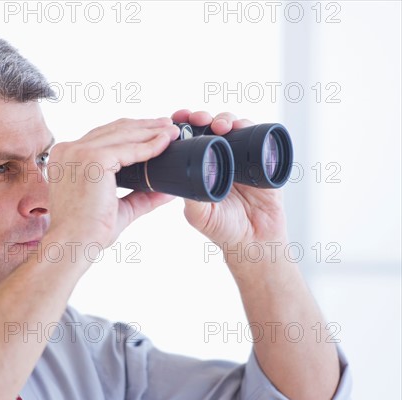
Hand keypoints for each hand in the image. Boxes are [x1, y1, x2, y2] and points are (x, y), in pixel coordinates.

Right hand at [46, 117, 178, 249]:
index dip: (129, 132)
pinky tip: (165, 143)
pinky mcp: (93, 158)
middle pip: (113, 130)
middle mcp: (69, 150)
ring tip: (172, 131)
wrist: (75, 243)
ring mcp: (79, 152)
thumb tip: (167, 191)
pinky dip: (149, 146)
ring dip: (150, 131)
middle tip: (167, 125)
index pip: (102, 136)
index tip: (152, 131)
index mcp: (67, 158)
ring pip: (122, 135)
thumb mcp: (118, 207)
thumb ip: (141, 196)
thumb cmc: (89, 231)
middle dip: (143, 126)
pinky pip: (128, 149)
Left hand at [172, 109, 288, 253]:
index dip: (184, 124)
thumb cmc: (223, 230)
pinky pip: (260, 137)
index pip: (190, 138)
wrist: (255, 241)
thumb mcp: (199, 215)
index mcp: (201, 166)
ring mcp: (243, 157)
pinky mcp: (264, 160)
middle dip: (203, 117)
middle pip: (211, 127)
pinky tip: (242, 126)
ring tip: (221, 125)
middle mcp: (222, 157)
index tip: (177, 119)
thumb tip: (177, 180)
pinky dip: (251, 127)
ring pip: (234, 127)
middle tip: (199, 119)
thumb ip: (190, 197)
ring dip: (226, 119)